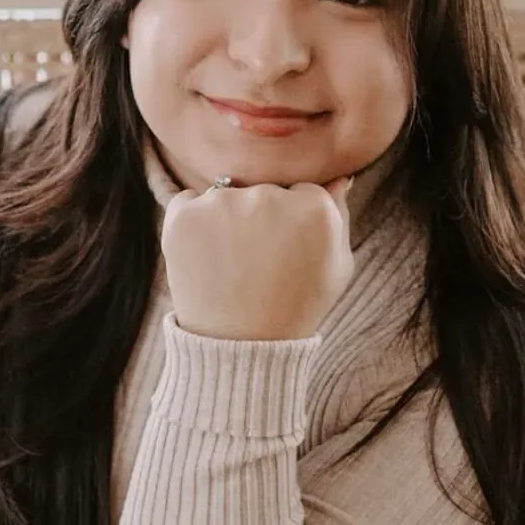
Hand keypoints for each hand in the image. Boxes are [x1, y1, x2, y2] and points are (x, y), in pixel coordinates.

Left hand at [161, 176, 353, 340]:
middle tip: (258, 262)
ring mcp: (224, 204)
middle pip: (263, 190)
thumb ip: (339, 216)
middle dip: (260, 217)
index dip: (293, 221)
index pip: (300, 191)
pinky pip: (188, 202)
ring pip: (225, 194)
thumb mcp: (337, 267)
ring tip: (231, 266)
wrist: (241, 346)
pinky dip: (191, 223)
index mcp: (315, 207)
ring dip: (225, 219)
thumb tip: (340, 178)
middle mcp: (270, 197)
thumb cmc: (296, 307)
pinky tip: (205, 258)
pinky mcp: (185, 216)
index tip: (288, 251)